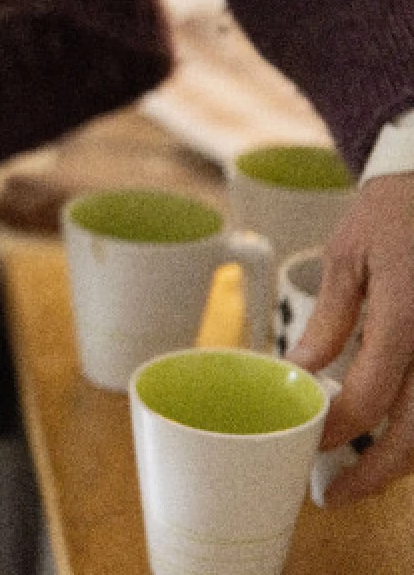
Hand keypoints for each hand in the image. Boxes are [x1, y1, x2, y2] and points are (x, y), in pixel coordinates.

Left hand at [287, 171, 413, 505]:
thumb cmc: (396, 209)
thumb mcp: (348, 256)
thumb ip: (330, 321)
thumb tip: (300, 372)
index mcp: (406, 316)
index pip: (367, 398)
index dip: (334, 433)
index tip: (305, 449)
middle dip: (378, 473)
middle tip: (338, 494)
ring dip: (406, 458)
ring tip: (366, 477)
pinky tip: (399, 438)